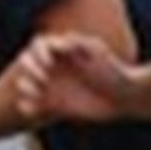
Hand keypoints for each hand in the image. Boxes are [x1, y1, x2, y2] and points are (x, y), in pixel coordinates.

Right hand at [11, 30, 134, 124]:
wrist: (125, 97)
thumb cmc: (115, 72)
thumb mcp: (100, 53)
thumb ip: (81, 43)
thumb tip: (61, 40)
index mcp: (62, 53)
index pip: (37, 46)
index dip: (38, 54)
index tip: (50, 64)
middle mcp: (54, 68)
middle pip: (26, 63)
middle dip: (30, 70)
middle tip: (44, 80)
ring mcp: (52, 86)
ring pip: (25, 83)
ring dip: (26, 87)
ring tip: (37, 93)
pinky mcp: (54, 105)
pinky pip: (32, 105)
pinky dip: (27, 107)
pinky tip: (34, 110)